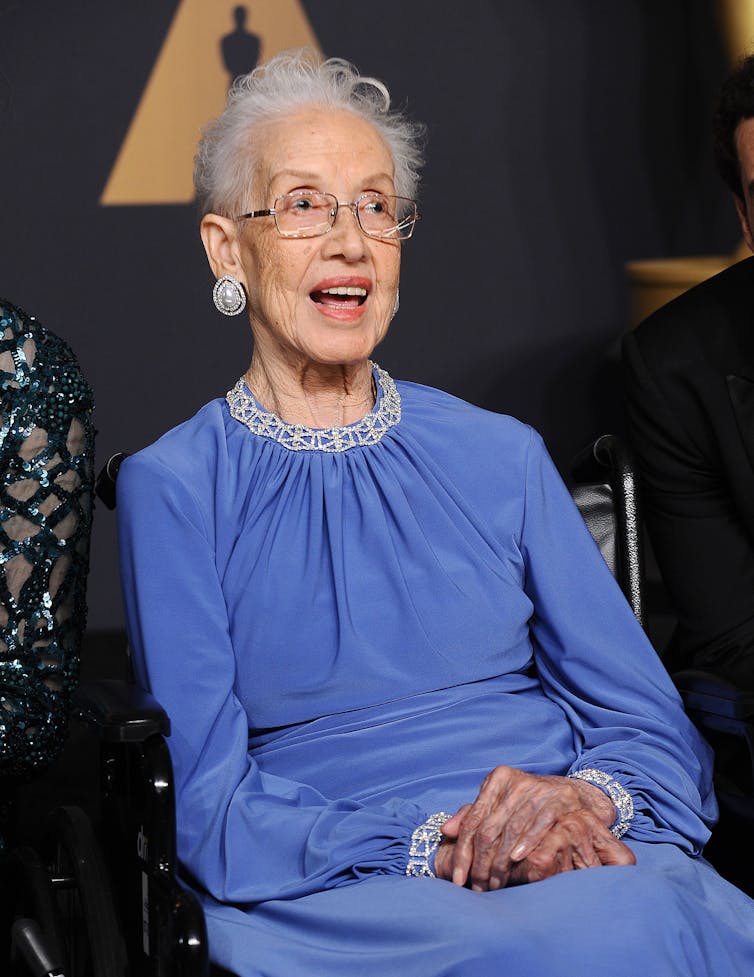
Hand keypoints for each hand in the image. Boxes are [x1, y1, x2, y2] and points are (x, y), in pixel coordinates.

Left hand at [434, 766, 633, 889]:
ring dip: (501, 862)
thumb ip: (471, 816)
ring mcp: (537, 790)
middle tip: (476, 886)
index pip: (473, 820)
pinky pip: (538, 824)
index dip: (463, 852)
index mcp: (497, 780)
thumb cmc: (526, 805)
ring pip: (510, 831)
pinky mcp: (557, 799)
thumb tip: (446, 830)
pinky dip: (526, 842)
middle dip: (480, 863)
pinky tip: (517, 859)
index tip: (457, 878)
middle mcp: (515, 783)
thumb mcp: (498, 805)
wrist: (568, 795)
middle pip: (488, 829)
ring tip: (494, 884)